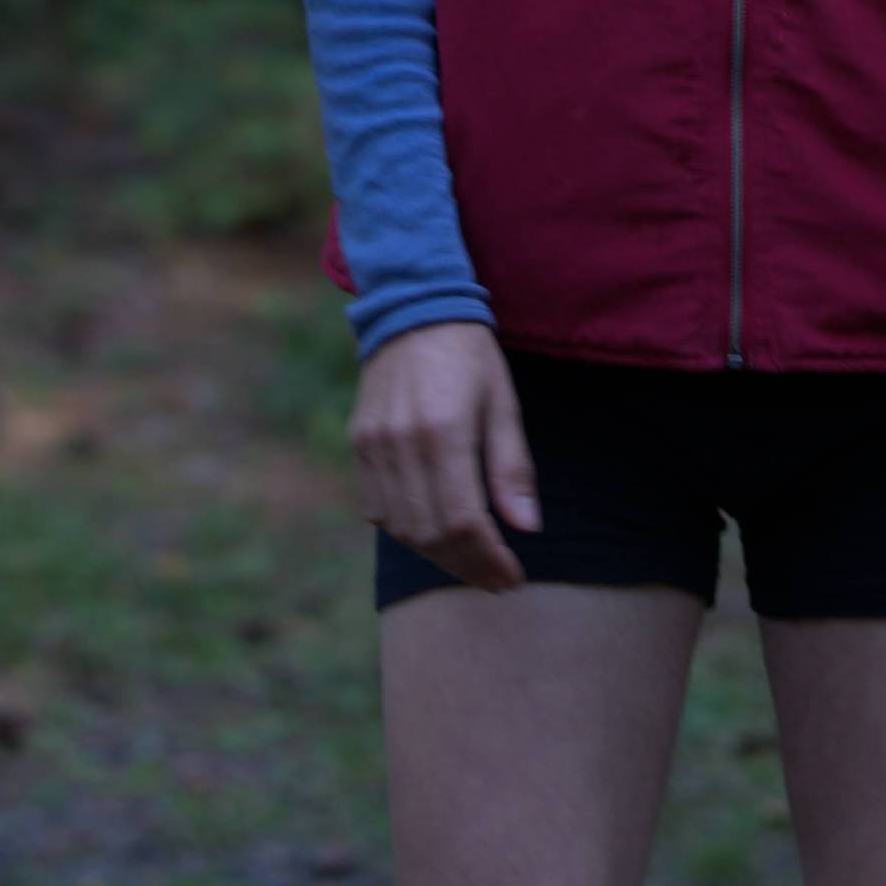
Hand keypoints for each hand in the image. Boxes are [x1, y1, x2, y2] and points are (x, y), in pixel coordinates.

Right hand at [349, 320, 542, 591]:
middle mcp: (401, 442)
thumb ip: (512, 467)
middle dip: (468, 566)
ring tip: (471, 558)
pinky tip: (435, 528)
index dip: (489, 560)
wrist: (413, 307)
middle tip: (496, 578)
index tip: (513, 577)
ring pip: (402, 529)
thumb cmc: (469, 354)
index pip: (464, 522)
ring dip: (438, 554)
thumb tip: (526, 529)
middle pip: (431, 534)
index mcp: (444, 429)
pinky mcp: (358, 443)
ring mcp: (373, 444)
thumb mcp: (503, 402)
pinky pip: (377, 509)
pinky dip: (406, 530)